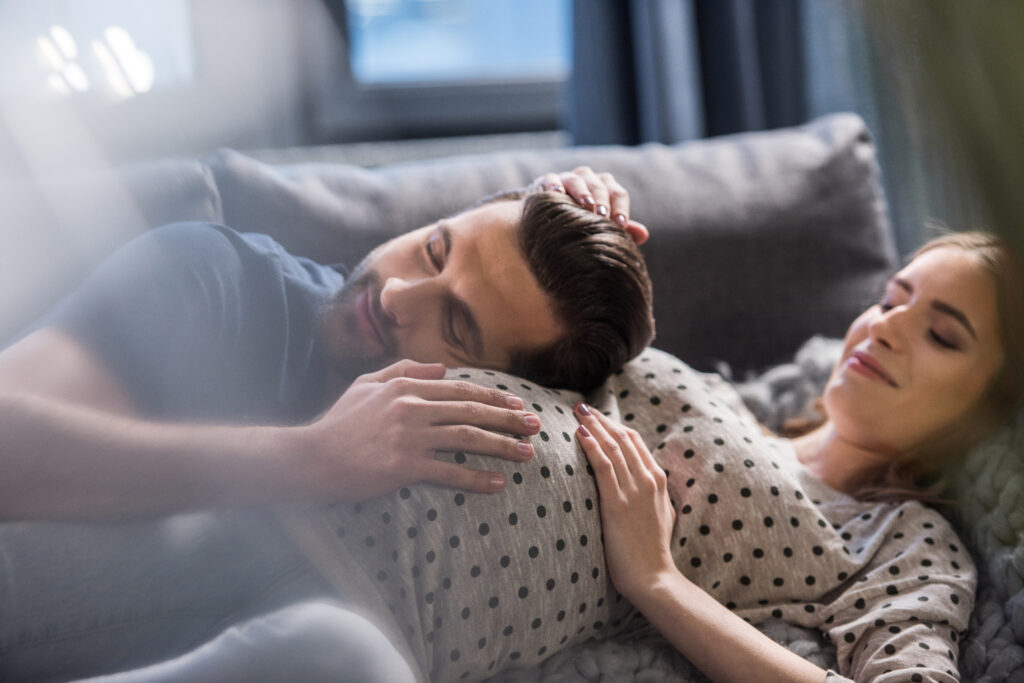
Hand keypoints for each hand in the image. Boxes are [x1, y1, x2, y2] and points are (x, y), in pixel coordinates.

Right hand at [293, 360, 540, 501]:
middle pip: (471, 412)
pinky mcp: (404, 466)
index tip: (517, 403)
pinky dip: (476, 478)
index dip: (493, 397)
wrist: (310, 457)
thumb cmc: (337, 423)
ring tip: (526, 453)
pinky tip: (497, 483)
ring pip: (467, 439)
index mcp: (405, 387)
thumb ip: (402, 370)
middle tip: (535, 424)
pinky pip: (449, 472)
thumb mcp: (365, 385)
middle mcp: (412, 408)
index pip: (460, 390)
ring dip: (502, 446)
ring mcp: (409, 437)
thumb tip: (440, 368)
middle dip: (508, 417)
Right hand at [530, 167, 649, 244]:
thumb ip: (622, 230)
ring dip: (582, 192)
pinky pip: (550, 179)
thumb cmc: (582, 223)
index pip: (618, 194)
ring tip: (586, 205)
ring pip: (577, 180)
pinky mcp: (546, 182)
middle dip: (602, 200)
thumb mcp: (602, 228)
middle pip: (599, 185)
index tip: (621, 225)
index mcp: (605, 188)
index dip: (621, 208)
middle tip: (603, 216)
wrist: (550, 221)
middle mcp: (588, 180)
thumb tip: (644, 235)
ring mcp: (567, 179)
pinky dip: (554, 184)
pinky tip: (557, 193)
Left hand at [574, 402, 676, 597]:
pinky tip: (580, 434)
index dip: (613, 425)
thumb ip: (652, 493)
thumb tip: (640, 481)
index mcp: (657, 480)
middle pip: (621, 438)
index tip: (596, 415)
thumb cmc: (652, 550)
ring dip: (593, 425)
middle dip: (600, 419)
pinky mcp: (617, 504)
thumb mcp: (661, 513)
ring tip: (576, 412)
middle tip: (581, 406)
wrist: (653, 577)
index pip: (634, 441)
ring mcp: (633, 490)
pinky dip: (592, 446)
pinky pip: (603, 466)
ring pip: (612, 447)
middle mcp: (647, 479)